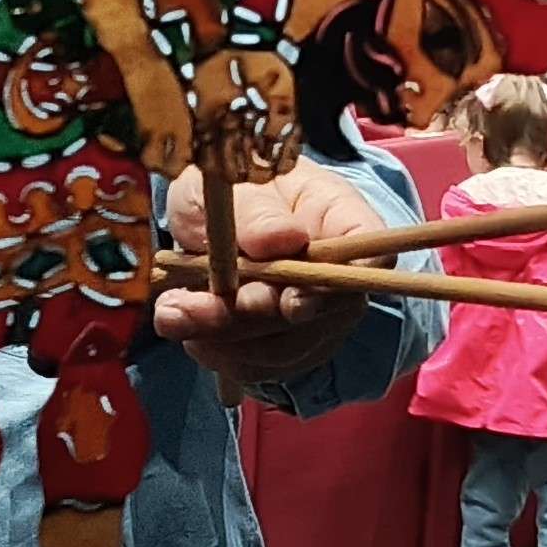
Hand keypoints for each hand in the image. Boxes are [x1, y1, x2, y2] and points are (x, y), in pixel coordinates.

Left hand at [151, 162, 378, 387]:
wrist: (211, 209)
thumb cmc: (232, 186)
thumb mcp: (231, 180)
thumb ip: (256, 210)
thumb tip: (281, 239)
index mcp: (341, 219)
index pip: (375, 259)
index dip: (340, 287)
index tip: (290, 299)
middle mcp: (340, 277)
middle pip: (323, 315)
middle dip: (255, 316)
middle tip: (192, 306)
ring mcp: (317, 318)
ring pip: (284, 348)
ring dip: (222, 337)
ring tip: (170, 311)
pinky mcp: (283, 347)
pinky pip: (256, 365)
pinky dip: (213, 350)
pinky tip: (179, 322)